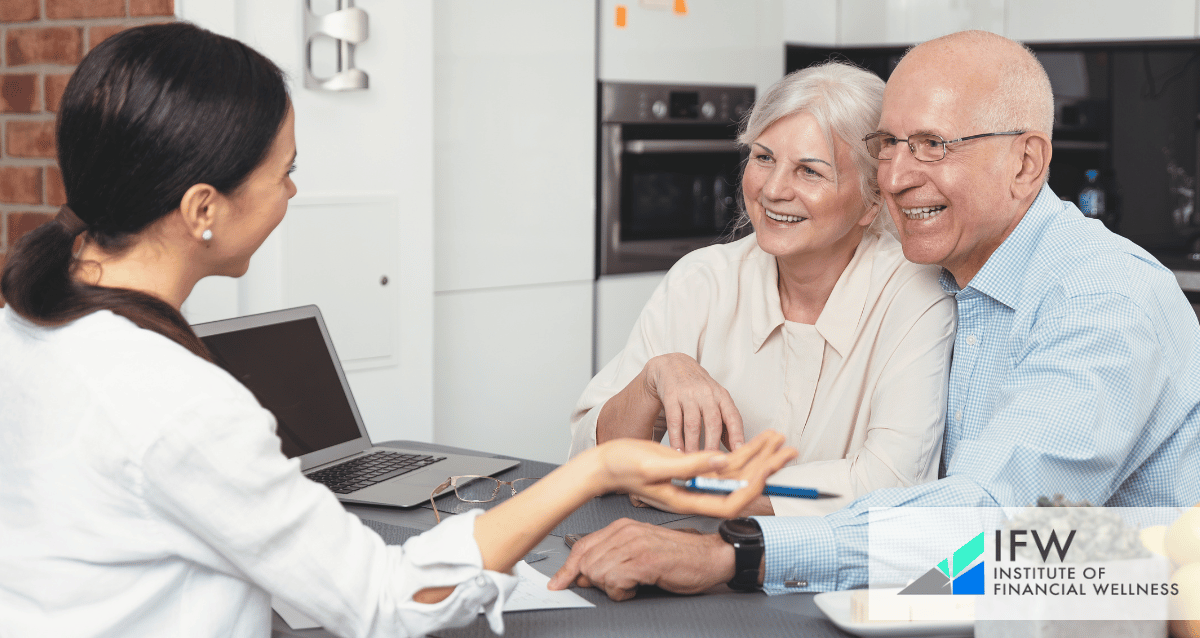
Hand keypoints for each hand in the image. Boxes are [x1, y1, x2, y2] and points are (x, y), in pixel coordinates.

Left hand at [548, 519, 733, 599]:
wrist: (711, 556)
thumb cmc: (679, 556)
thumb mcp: (639, 552)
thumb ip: (611, 559)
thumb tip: (583, 575)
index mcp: (622, 527)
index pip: (581, 546)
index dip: (567, 568)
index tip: (558, 583)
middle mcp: (625, 532)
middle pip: (585, 562)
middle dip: (595, 581)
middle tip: (617, 585)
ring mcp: (634, 545)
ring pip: (597, 573)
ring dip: (611, 588)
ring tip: (631, 585)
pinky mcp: (645, 561)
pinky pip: (614, 582)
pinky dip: (622, 593)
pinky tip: (636, 588)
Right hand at [590, 430, 795, 519]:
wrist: (605, 464)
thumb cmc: (624, 465)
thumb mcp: (655, 463)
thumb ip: (689, 465)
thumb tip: (722, 460)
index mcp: (688, 499)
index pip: (732, 499)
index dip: (756, 484)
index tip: (773, 466)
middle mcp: (696, 494)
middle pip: (740, 483)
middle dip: (767, 465)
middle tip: (789, 448)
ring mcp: (695, 483)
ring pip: (735, 471)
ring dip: (758, 454)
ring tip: (778, 438)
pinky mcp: (692, 471)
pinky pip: (723, 464)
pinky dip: (741, 451)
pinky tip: (755, 441)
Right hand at [644, 353, 744, 451]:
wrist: (673, 365)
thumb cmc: (698, 387)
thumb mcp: (715, 400)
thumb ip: (725, 422)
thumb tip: (736, 449)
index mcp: (722, 396)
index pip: (733, 417)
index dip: (737, 436)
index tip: (739, 453)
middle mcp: (707, 394)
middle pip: (713, 422)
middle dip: (713, 446)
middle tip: (712, 465)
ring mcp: (688, 394)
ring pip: (693, 424)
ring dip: (693, 446)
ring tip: (693, 461)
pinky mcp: (671, 396)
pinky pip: (674, 421)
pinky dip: (676, 438)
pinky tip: (677, 450)